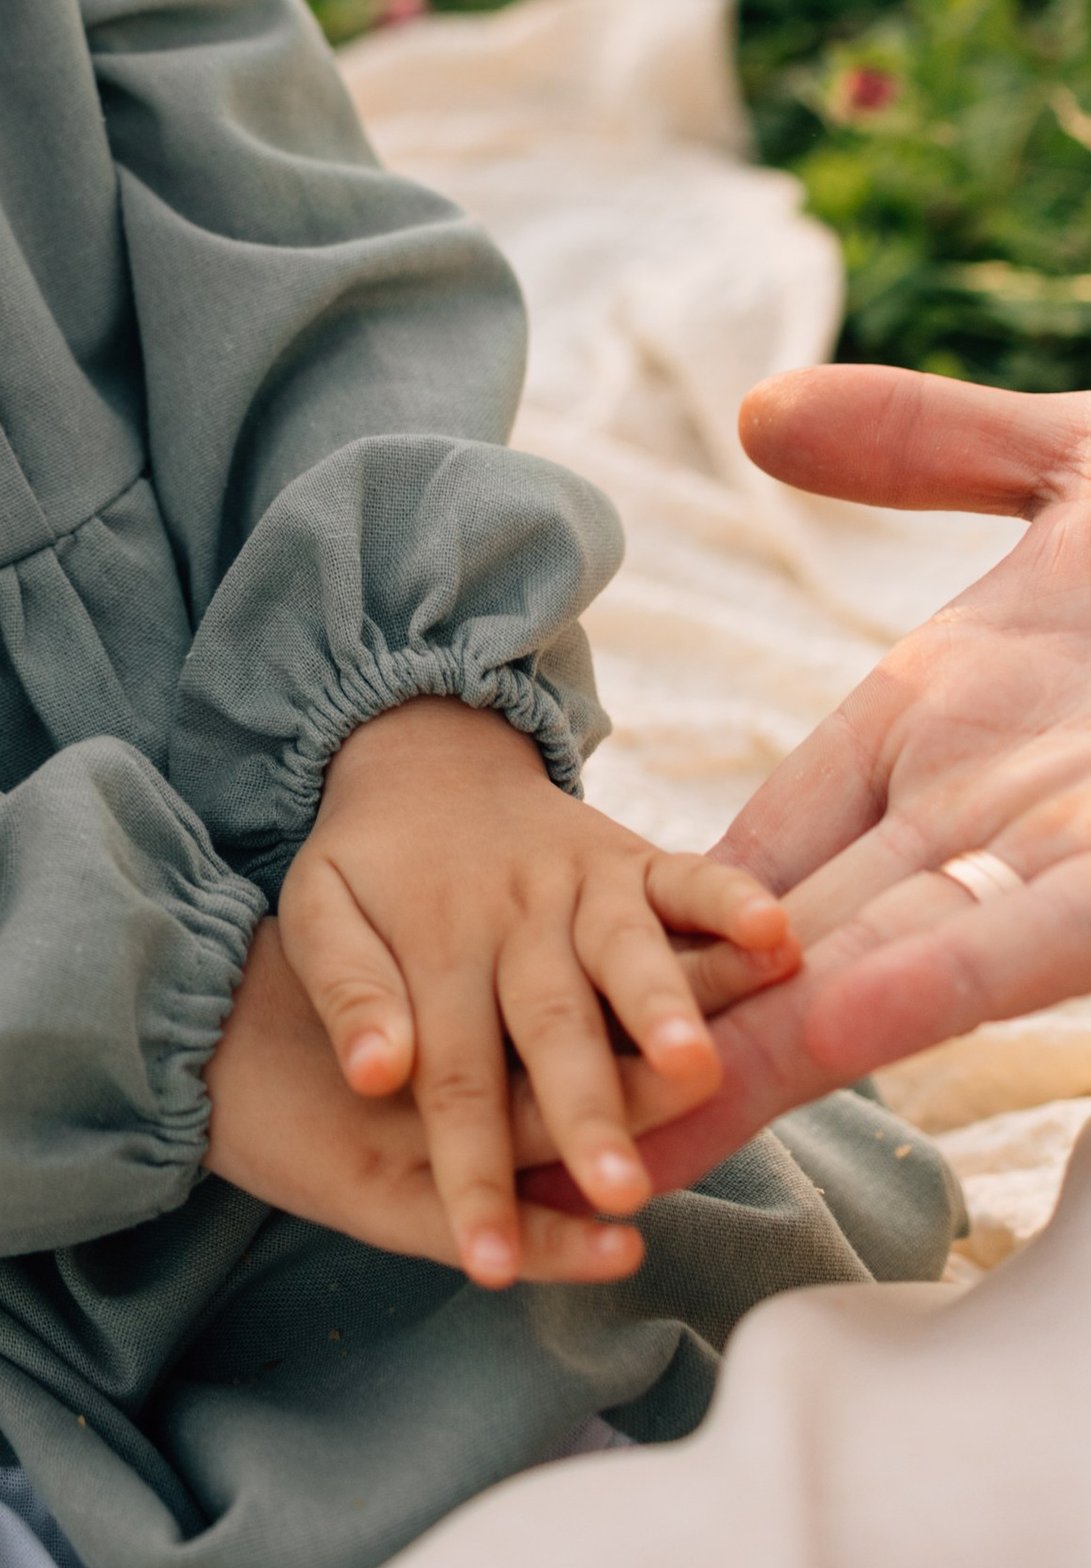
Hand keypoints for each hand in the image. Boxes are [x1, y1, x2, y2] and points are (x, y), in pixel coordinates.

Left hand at [280, 697, 793, 1284]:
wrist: (427, 758)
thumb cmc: (372, 865)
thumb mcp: (319, 914)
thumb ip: (345, 992)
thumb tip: (369, 1075)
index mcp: (434, 949)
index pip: (451, 1078)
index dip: (470, 1173)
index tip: (486, 1263)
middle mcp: (515, 920)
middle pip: (552, 1029)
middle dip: (589, 1114)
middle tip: (620, 1191)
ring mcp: (580, 884)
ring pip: (626, 953)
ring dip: (665, 1008)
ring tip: (697, 1070)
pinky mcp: (633, 856)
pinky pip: (688, 873)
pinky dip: (731, 900)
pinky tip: (775, 935)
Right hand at [621, 366, 1090, 1196]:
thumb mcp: (1071, 465)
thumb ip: (918, 443)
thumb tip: (762, 418)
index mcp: (944, 724)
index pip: (759, 846)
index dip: (653, 922)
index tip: (540, 992)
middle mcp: (980, 814)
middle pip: (781, 947)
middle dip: (662, 1046)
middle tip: (531, 1144)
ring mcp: (1052, 852)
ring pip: (873, 975)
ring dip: (761, 1068)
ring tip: (633, 1149)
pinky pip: (1009, 943)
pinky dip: (922, 985)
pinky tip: (835, 1028)